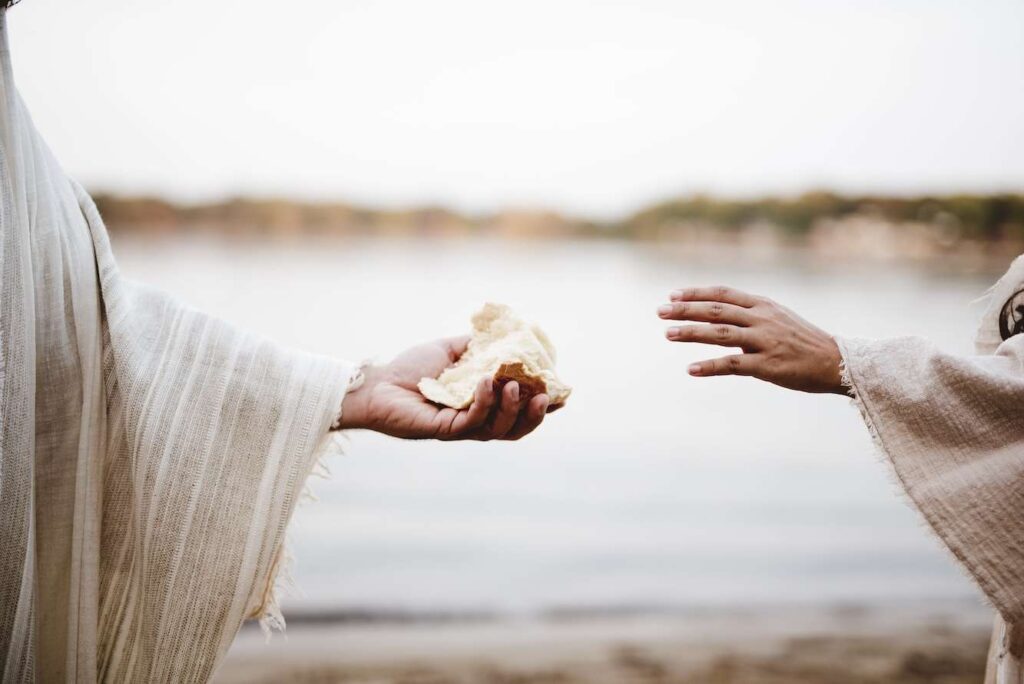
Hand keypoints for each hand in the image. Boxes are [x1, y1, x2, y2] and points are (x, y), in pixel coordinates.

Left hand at [339, 336, 551, 439]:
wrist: (378, 384)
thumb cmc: (411, 369)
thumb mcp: (452, 351)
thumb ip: (477, 347)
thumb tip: (502, 335)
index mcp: (482, 407)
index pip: (518, 413)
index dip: (542, 408)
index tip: (561, 394)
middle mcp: (475, 423)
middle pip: (515, 429)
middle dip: (534, 415)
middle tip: (546, 396)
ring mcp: (460, 430)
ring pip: (498, 429)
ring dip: (511, 409)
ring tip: (514, 385)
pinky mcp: (444, 430)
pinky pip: (471, 421)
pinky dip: (483, 402)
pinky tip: (485, 381)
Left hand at [658, 286, 845, 393]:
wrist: (837, 362)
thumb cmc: (803, 342)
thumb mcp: (778, 318)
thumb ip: (750, 315)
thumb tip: (719, 315)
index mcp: (763, 305)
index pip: (723, 293)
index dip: (696, 293)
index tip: (672, 295)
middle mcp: (762, 319)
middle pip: (716, 310)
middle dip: (685, 309)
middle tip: (660, 311)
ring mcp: (764, 341)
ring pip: (720, 333)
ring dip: (691, 332)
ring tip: (667, 334)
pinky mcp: (768, 365)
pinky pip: (733, 365)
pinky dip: (710, 366)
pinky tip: (691, 369)